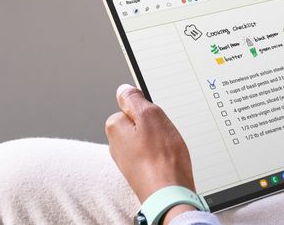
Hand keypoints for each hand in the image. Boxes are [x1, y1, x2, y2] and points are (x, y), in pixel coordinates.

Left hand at [105, 85, 195, 203]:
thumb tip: (124, 89)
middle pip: (139, 121)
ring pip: (146, 137)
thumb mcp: (150, 116)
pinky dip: (160, 153)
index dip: (148, 109)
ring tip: (168, 147)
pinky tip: (168, 158)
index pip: (131, 106)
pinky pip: (150, 152)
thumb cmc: (161, 157)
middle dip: (154, 124)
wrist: (169, 193)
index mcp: (115, 127)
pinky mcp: (139, 170)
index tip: (158, 116)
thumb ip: (135, 99)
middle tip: (165, 132)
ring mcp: (127, 158)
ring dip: (159, 139)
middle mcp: (116, 144)